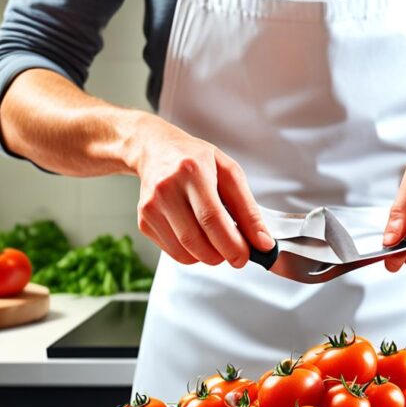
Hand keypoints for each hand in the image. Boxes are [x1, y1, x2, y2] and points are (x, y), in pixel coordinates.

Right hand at [130, 115, 273, 266]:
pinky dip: (192, 253)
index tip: (246, 255)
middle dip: (222, 255)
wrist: (156, 150)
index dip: (231, 244)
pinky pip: (173, 252)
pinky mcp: (144, 221)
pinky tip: (197, 235)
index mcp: (191, 170)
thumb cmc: (196, 159)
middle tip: (235, 252)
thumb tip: (261, 241)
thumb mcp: (230, 173)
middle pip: (196, 240)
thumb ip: (248, 209)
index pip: (212, 218)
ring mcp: (150, 206)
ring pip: (184, 252)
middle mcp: (166, 188)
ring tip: (217, 242)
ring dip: (208, 257)